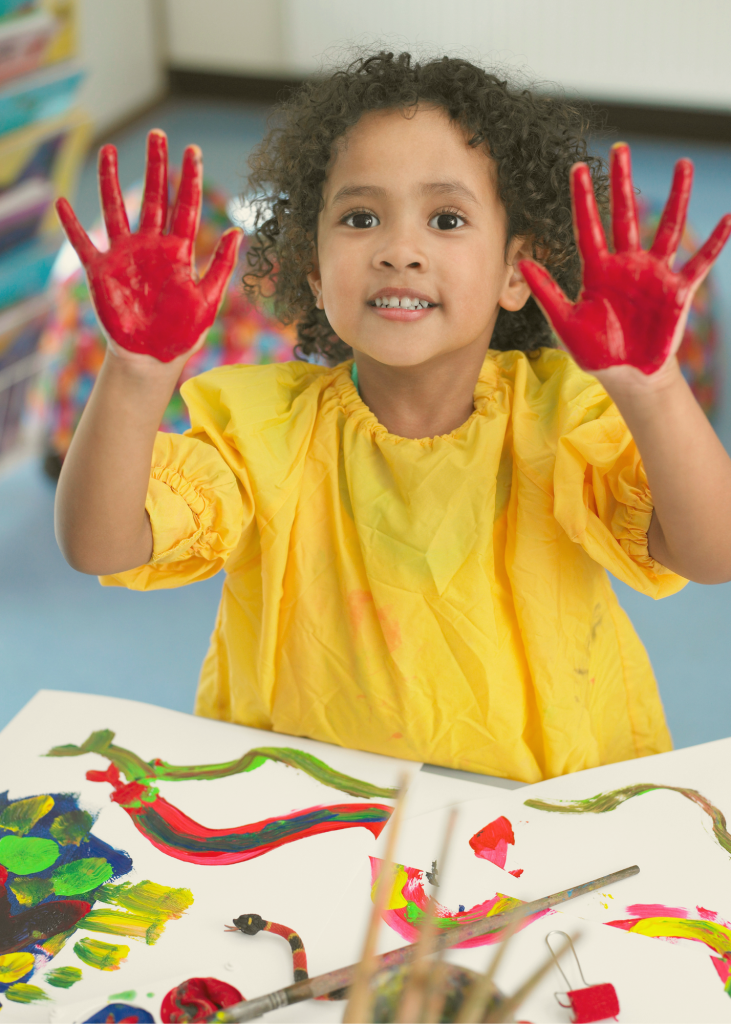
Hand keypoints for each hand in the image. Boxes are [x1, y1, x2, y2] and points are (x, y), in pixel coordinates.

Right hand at [56, 130, 242, 362]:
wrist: (153, 358)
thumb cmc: (183, 332)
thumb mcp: (208, 300)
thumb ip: (221, 266)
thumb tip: (236, 232)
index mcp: (179, 251)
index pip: (186, 206)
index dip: (189, 178)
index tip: (193, 150)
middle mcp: (151, 246)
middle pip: (154, 197)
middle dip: (156, 166)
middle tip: (158, 134)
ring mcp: (125, 256)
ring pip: (116, 209)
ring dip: (112, 181)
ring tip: (109, 151)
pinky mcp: (101, 271)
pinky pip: (83, 243)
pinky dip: (72, 225)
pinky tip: (63, 203)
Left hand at [519, 143, 730, 374]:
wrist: (627, 375)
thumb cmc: (596, 351)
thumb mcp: (565, 323)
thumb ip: (547, 292)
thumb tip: (523, 262)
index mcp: (598, 271)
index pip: (588, 227)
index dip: (583, 198)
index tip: (577, 168)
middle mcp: (627, 265)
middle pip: (626, 215)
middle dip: (622, 183)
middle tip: (621, 149)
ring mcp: (655, 275)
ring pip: (668, 228)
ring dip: (678, 197)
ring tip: (684, 164)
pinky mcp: (678, 291)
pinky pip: (699, 263)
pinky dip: (716, 243)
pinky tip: (729, 220)